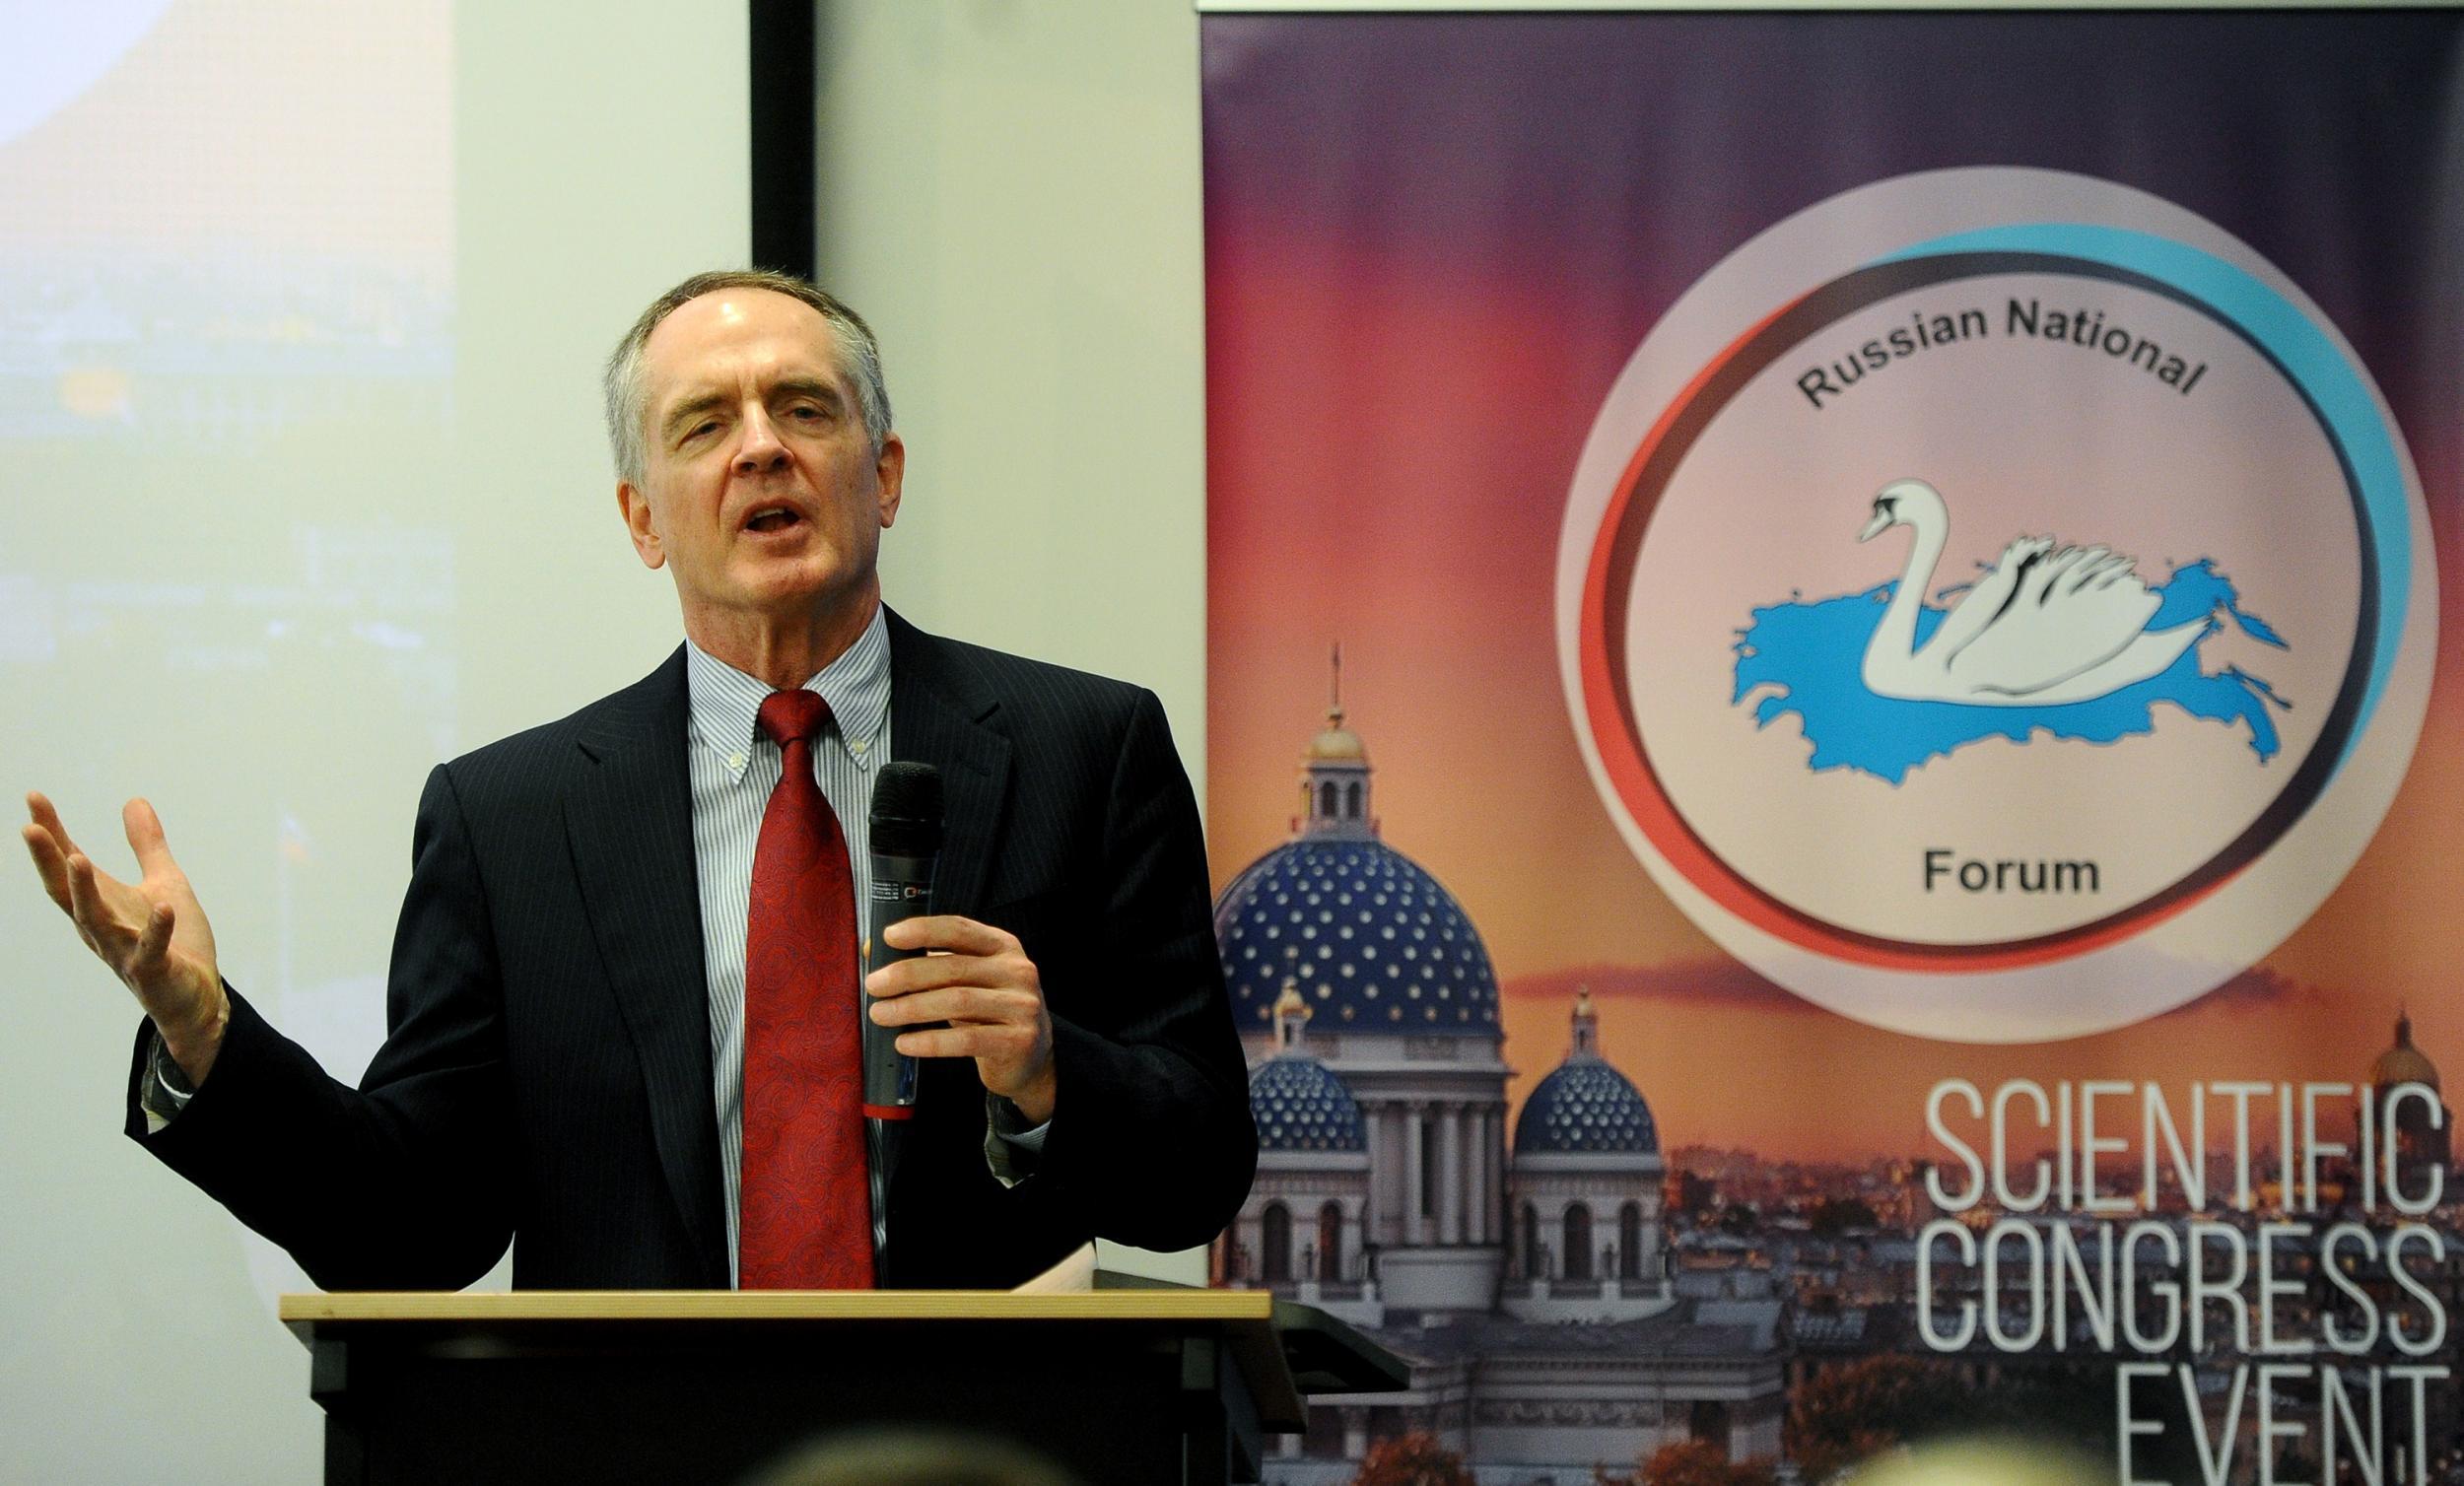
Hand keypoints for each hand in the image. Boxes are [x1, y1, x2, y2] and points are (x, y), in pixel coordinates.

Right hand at [23, 792, 227, 1082]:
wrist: (196, 997)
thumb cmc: (175, 942)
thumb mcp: (164, 883)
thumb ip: (147, 845)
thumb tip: (134, 801)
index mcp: (103, 905)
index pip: (67, 866)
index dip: (51, 833)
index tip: (34, 797)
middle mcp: (102, 929)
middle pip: (66, 892)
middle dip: (48, 861)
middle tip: (30, 827)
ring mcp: (125, 952)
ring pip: (96, 921)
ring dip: (84, 891)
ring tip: (75, 857)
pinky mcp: (154, 971)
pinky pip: (152, 950)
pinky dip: (157, 930)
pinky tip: (164, 908)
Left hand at [865, 915, 1054, 1123]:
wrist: (1030, 1056)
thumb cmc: (988, 1012)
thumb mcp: (968, 981)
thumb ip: (930, 964)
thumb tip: (873, 951)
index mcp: (1002, 947)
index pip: (960, 929)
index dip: (923, 930)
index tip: (889, 937)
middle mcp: (1017, 971)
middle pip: (954, 966)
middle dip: (907, 975)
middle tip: (875, 985)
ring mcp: (1022, 1006)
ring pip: (958, 1001)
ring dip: (912, 1008)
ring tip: (881, 1014)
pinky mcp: (1019, 1040)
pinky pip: (966, 1040)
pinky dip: (930, 1041)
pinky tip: (905, 1043)